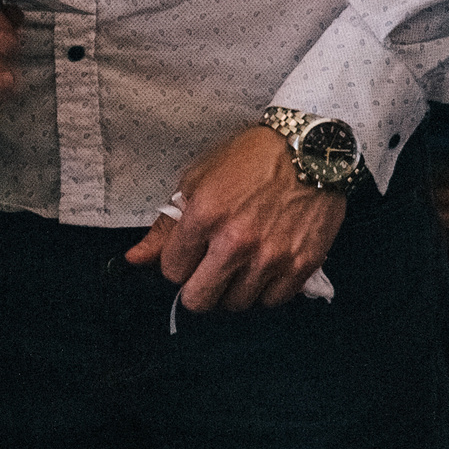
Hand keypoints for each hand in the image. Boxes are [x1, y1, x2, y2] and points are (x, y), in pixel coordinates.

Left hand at [124, 126, 346, 311]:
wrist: (315, 145)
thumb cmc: (254, 156)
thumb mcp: (200, 178)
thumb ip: (166, 225)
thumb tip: (134, 260)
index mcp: (204, 217)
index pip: (171, 272)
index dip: (180, 263)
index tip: (194, 252)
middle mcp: (236, 242)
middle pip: (199, 300)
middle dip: (200, 286)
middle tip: (213, 268)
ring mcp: (271, 255)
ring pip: (237, 303)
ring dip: (236, 288)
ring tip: (245, 264)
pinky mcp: (304, 262)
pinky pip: (274, 300)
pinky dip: (269, 289)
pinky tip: (270, 267)